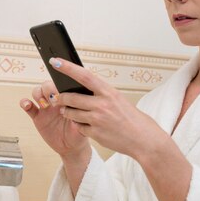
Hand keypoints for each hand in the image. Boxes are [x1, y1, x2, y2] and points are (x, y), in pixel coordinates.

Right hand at [20, 80, 90, 158]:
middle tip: (53, 100)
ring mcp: (46, 108)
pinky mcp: (38, 117)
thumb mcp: (83, 124)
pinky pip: (28, 107)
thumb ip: (79, 116)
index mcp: (68, 99)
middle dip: (48, 89)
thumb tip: (76, 107)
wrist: (71, 146)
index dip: (59, 85)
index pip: (62, 84)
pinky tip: (27, 105)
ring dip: (38, 94)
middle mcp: (56, 100)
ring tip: (44, 104)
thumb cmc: (79, 132)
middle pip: (47, 85)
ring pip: (37, 92)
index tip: (62, 93)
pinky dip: (25, 103)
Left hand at [47, 57, 167, 159]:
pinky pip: (79, 127)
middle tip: (58, 98)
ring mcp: (98, 120)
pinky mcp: (95, 133)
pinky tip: (86, 125)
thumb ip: (101, 94)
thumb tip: (82, 89)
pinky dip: (79, 126)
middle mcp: (102, 104)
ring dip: (67, 112)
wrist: (143, 139)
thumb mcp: (118, 99)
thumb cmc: (132, 118)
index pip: (84, 76)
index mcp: (109, 92)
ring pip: (71, 113)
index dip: (68, 68)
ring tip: (68, 111)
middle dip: (61, 98)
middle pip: (72, 97)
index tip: (56, 61)